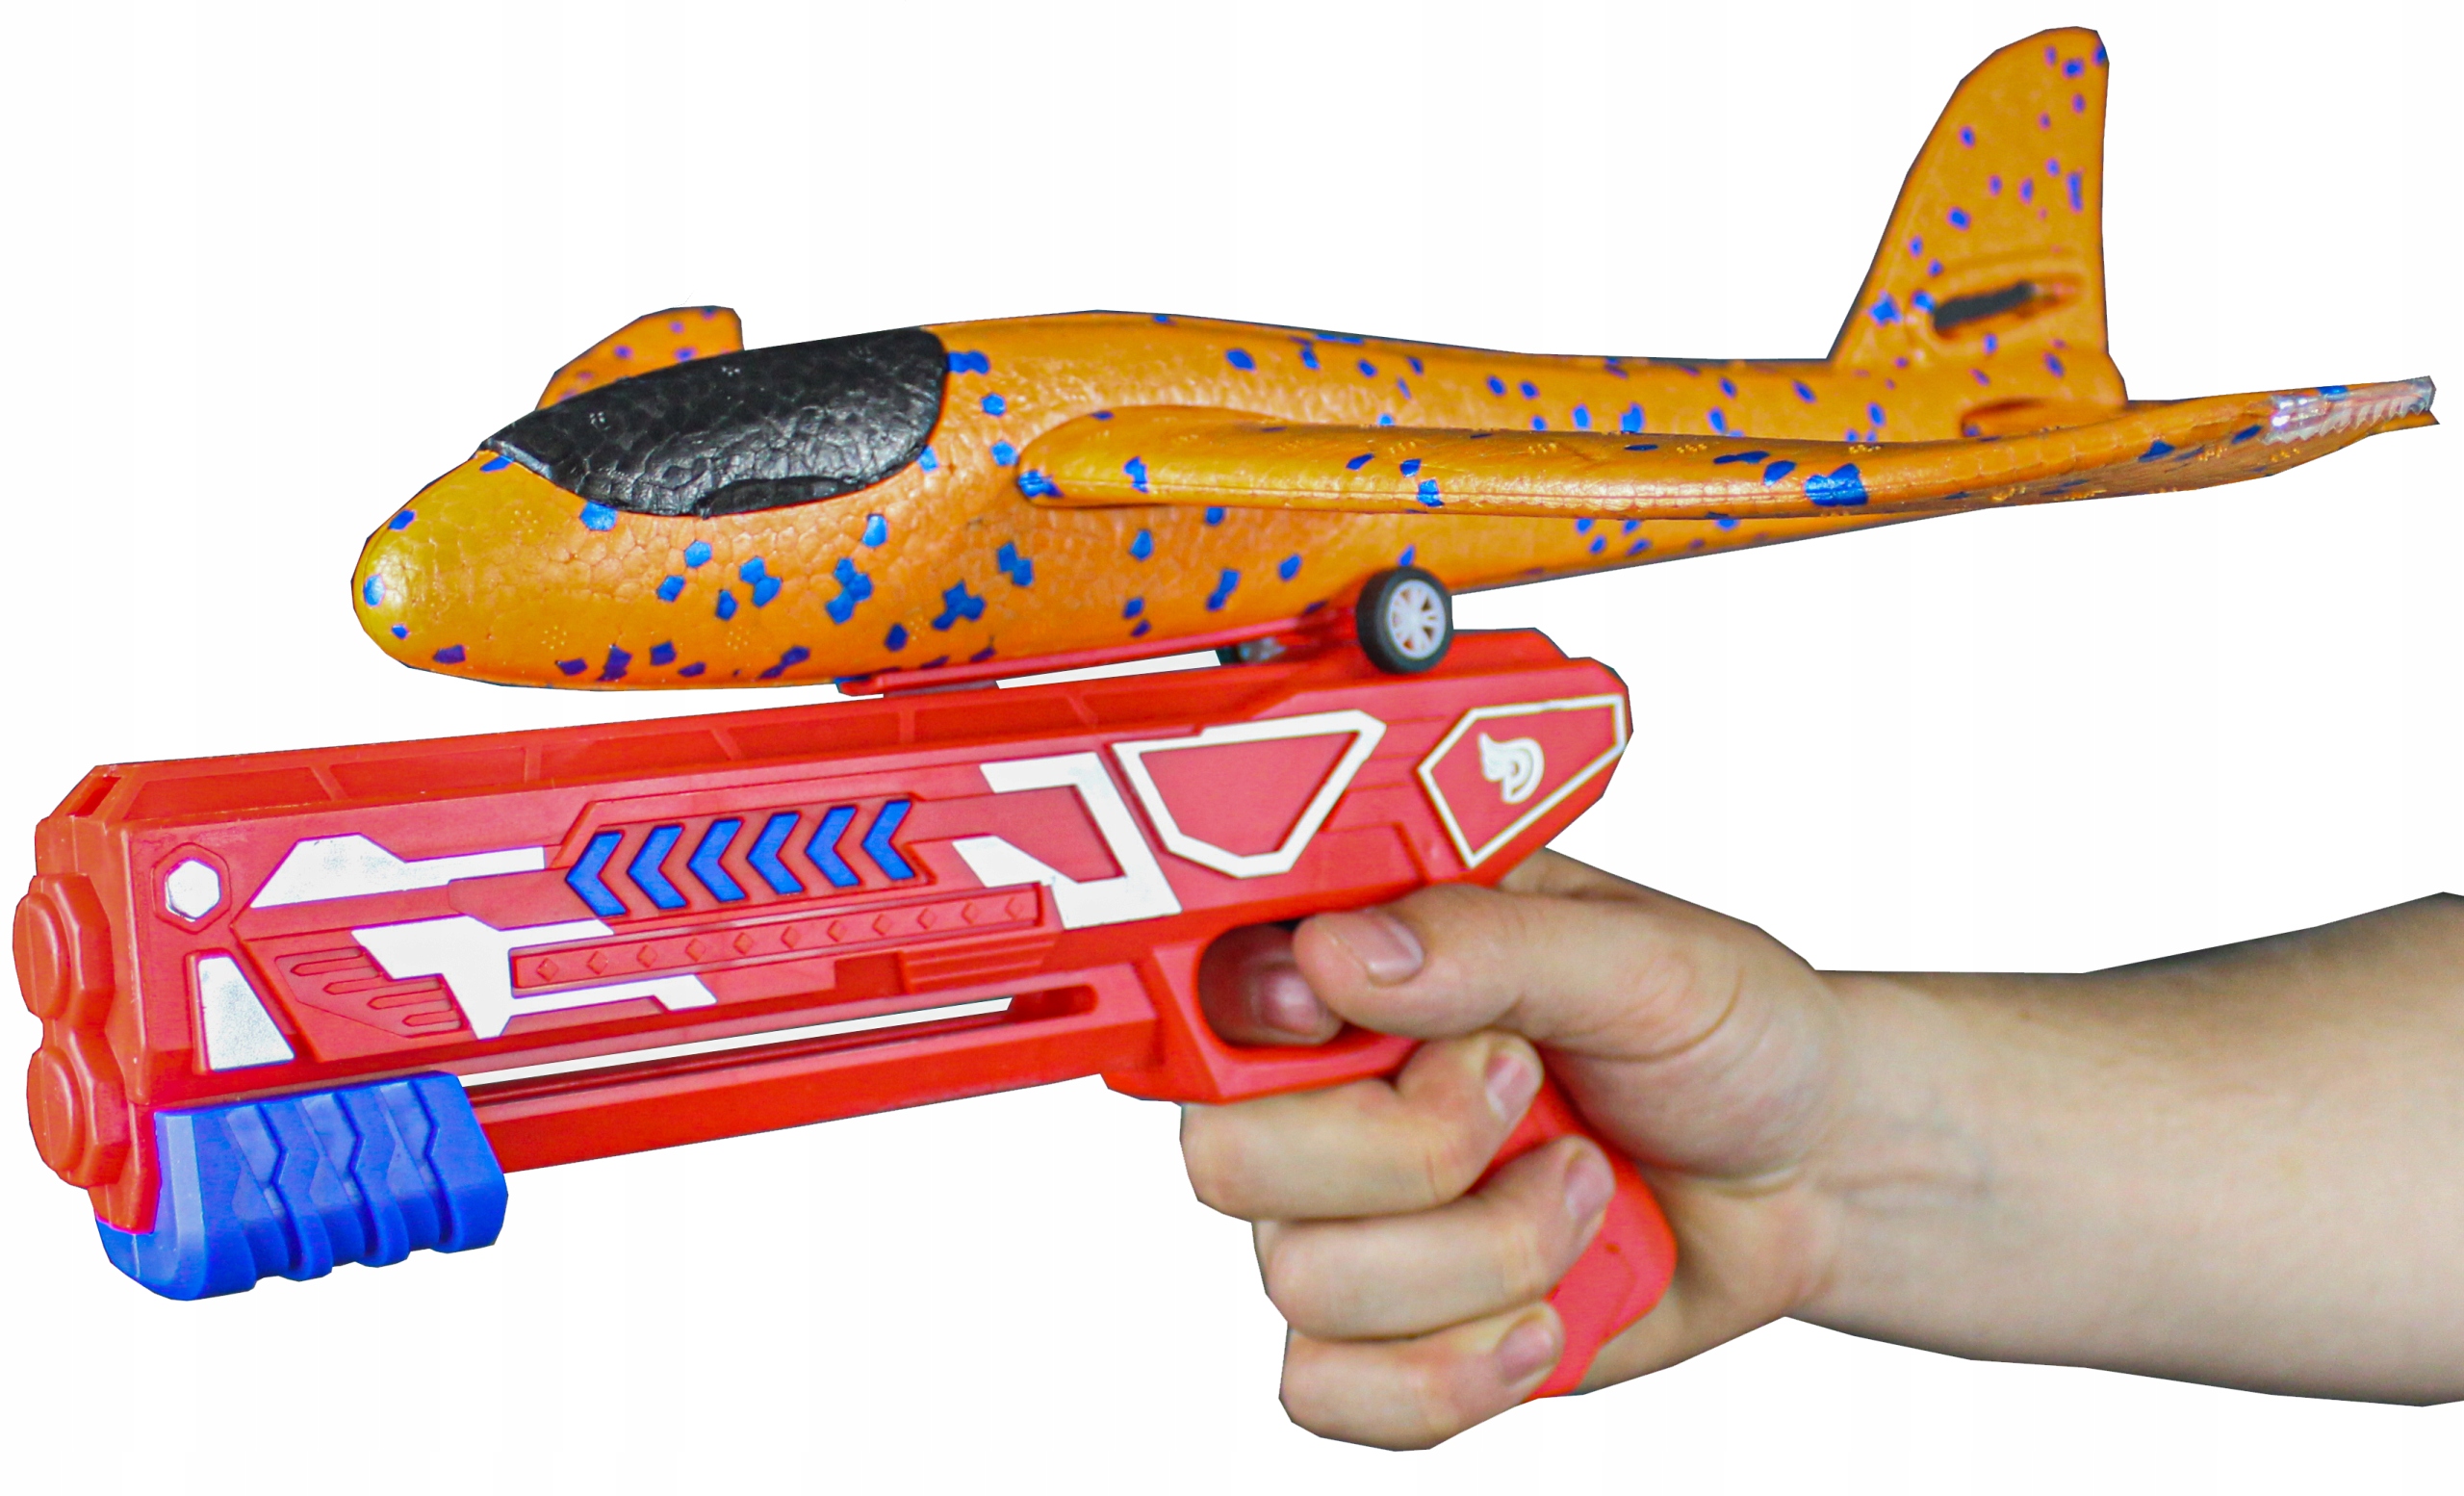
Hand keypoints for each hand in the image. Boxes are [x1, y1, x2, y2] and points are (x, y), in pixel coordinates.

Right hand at [1180, 849, 1857, 1446]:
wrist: (1806, 1170)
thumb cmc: (1718, 1031)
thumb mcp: (1638, 955)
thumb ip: (1486, 942)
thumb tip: (1331, 954)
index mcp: (1358, 959)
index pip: (1216, 986)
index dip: (1251, 1015)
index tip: (1334, 1013)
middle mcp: (1318, 1092)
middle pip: (1230, 1157)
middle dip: (1408, 1150)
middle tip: (1526, 1092)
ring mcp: (1344, 1222)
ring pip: (1303, 1283)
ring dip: (1481, 1253)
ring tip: (1584, 1190)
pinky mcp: (1387, 1337)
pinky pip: (1332, 1393)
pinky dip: (1453, 1372)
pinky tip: (1542, 1317)